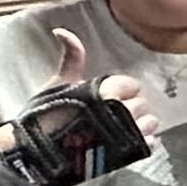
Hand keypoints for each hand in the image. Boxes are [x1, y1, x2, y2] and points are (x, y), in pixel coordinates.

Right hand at [50, 25, 158, 143]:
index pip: (130, 84)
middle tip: (113, 113)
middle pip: (141, 103)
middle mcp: (118, 111)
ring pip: (149, 123)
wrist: (37, 154)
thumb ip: (71, 57)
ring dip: (140, 124)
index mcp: (103, 91)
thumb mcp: (58, 83)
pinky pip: (149, 143)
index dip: (121, 89)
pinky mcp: (125, 154)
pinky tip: (129, 141)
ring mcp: (123, 134)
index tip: (109, 97)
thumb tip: (61, 31)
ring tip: (123, 128)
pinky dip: (144, 141)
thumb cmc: (45, 117)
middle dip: (130, 107)